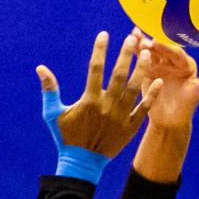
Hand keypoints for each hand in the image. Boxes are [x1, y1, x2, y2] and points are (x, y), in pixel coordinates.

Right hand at [38, 32, 160, 159]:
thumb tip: (40, 68)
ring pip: (133, 88)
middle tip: (132, 38)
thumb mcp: (52, 114)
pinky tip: (158, 82)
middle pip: (119, 74)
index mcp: (89, 100)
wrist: (81, 163)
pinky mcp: (129, 127)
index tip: (104, 34)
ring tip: (146, 54)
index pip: (95, 68)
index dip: (100, 50)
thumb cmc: (66, 137)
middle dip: (126, 54)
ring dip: (141, 70)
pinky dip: (151, 96)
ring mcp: (120, 116)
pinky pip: (143, 109)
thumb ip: (49, 90)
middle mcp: (107, 106)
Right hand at [135, 33, 198, 130]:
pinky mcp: (148, 70)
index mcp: (186, 64)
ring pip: (151, 51)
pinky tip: (130, 39)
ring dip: (143, 43)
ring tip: (134, 36)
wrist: (170, 119)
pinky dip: (136, 49)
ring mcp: (160, 65)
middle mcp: (173, 61)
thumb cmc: (186, 106)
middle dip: (153, 45)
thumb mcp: (197, 95)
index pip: (176, 54)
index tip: (157, 43)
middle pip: (162, 50)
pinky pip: (142, 58)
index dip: (166, 48)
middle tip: (143, 41)